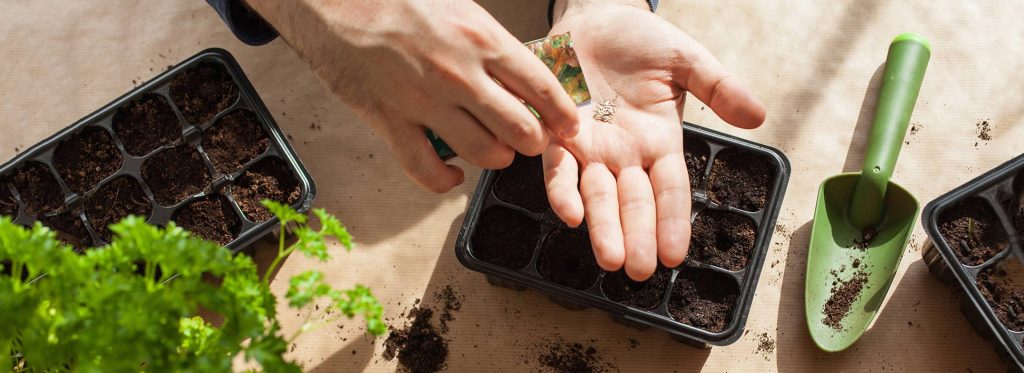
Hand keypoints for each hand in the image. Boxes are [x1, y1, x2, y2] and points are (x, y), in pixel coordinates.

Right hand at [246, 0, 578, 191]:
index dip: (562, 114)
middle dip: (533, 141)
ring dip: (496, 158)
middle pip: (521, 130)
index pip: (542, 87)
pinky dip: (445, 180)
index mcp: (481, 39)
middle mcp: (459, 75)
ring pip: (484, 154)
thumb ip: (490, 43)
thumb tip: (521, 73)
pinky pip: (426, 171)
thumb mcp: (458, 7)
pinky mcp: (389, 122)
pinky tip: (453, 174)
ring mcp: (424, 102)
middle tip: (529, 138)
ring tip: (494, 150)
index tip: (569, 125)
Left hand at [546, 1, 765, 279]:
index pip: (670, 191)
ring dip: (602, 227)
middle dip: (636, 237)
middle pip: (633, 202)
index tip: (675, 255)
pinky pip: (558, 167)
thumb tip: (759, 116)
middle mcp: (625, 153)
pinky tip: (569, 213)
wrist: (594, 15)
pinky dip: (562, 189)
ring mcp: (591, 147)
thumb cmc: (641, 39)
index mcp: (660, 142)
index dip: (672, 222)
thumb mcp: (687, 60)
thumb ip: (719, 87)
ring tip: (610, 258)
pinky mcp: (557, 133)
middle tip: (638, 270)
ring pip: (597, 195)